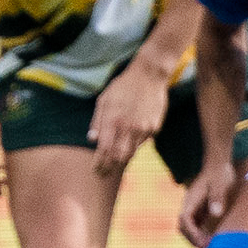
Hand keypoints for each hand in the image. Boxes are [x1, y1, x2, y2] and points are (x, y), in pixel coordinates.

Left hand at [87, 61, 169, 179]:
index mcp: (113, 121)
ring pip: (132, 152)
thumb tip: (92, 139)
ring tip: (115, 160)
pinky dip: (134, 144)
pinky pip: (143, 142)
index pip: (105, 151)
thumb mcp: (104, 99)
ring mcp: (144, 128)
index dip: (100, 164)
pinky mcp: (154, 127)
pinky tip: (130, 139)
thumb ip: (97, 121)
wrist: (149, 75)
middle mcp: (129, 128)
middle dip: (111, 167)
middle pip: (119, 158)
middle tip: (105, 172)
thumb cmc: (123, 86)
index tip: (96, 170)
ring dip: (122, 157)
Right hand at [177, 158, 237, 247]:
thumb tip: (216, 213)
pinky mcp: (199, 211)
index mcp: (190, 199)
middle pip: (183, 226)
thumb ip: (217, 197)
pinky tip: (212, 238)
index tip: (203, 240)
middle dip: (192, 239)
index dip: (192, 232)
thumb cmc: (219, 174)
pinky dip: (200, 234)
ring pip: (187, 228)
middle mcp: (188, 205)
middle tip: (207, 247)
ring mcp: (193, 208)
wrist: (218, 166)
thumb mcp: (220, 183)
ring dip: (195, 238)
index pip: (184, 219)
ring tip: (210, 246)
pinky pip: (195, 226)